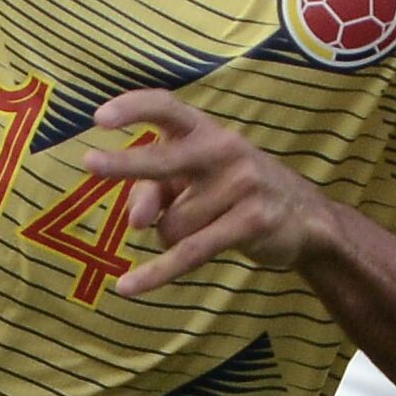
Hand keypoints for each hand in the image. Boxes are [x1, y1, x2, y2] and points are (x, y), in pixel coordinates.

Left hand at [82, 91, 342, 296]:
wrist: (307, 217)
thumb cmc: (235, 191)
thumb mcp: (196, 180)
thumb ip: (156, 190)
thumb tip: (136, 223)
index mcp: (207, 131)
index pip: (167, 107)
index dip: (134, 107)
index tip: (99, 117)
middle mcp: (224, 150)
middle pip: (164, 160)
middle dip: (126, 164)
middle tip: (89, 163)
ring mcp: (242, 186)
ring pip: (171, 224)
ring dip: (169, 236)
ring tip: (198, 229)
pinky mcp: (251, 223)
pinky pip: (190, 252)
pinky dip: (157, 273)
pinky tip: (128, 288)